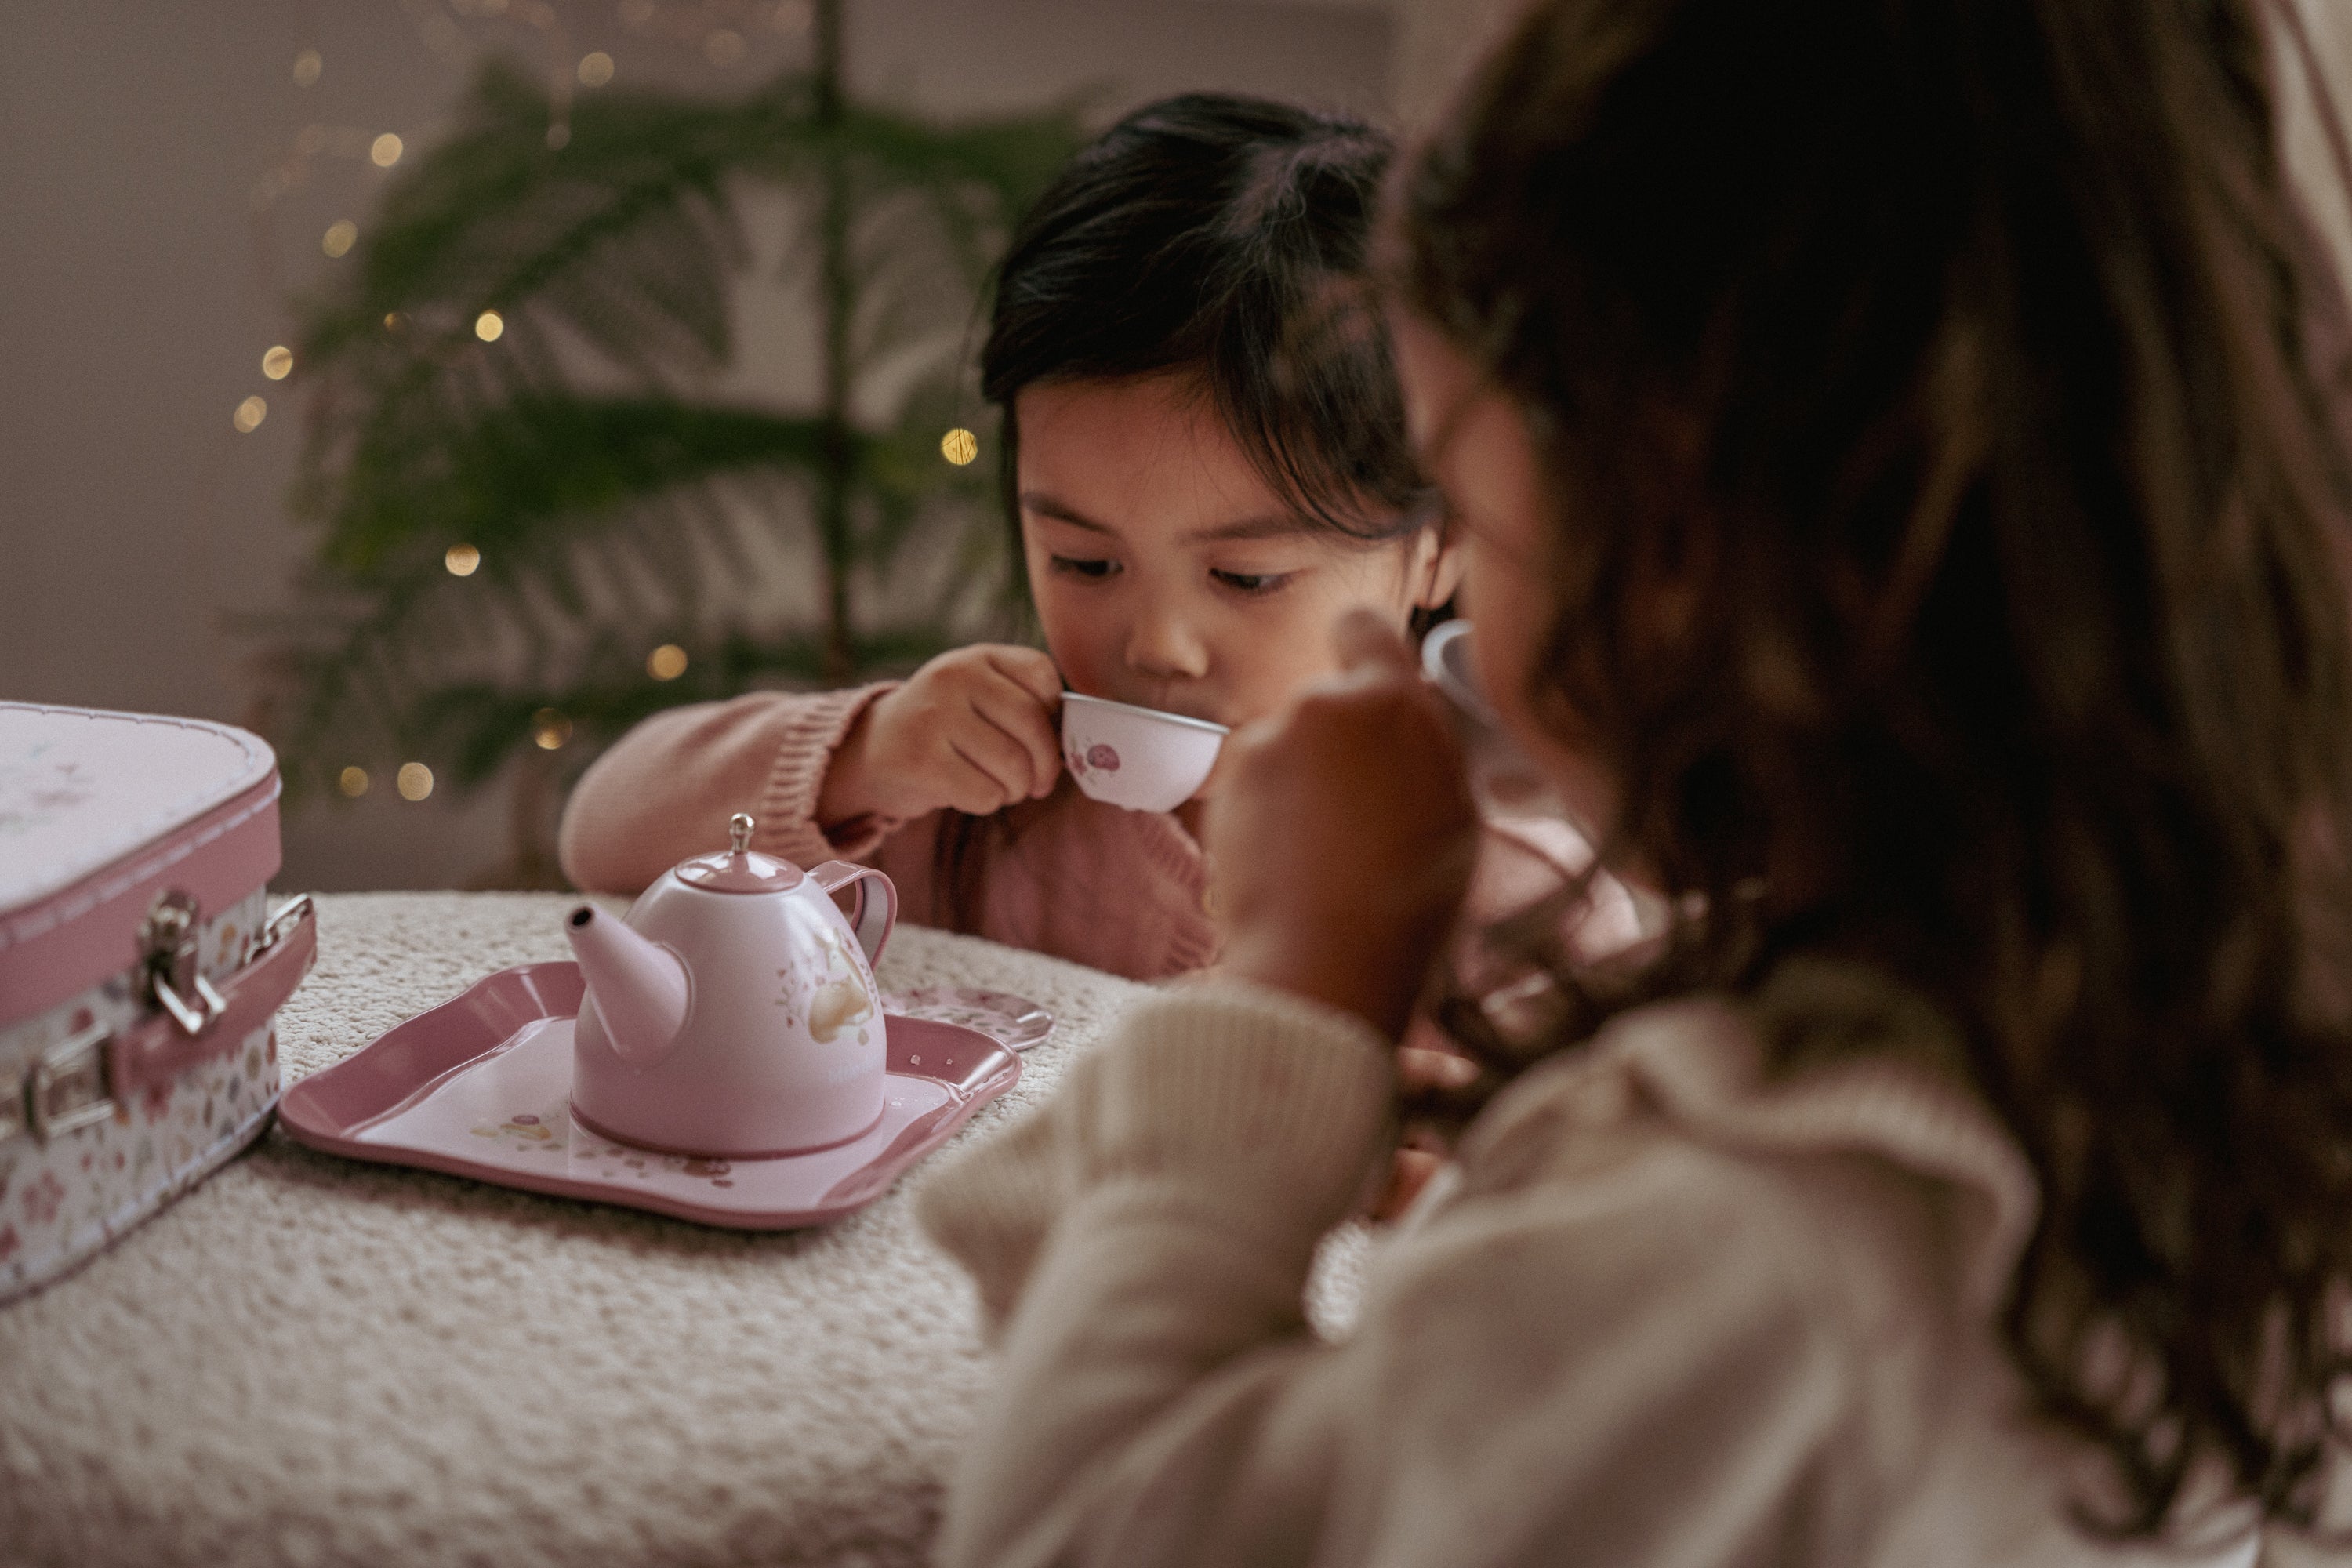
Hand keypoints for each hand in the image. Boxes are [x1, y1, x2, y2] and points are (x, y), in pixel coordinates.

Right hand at [818, 645, 1063, 825]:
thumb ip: (1021, 704)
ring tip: (999, 786)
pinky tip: (967, 791)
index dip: (1054, 715)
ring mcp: (934, 716)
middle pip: (1032, 725)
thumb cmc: (942, 729)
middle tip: (1038, 784)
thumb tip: (1075, 745)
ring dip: (1015, 789)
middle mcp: (953, 677)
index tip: (1042, 737)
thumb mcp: (976, 697)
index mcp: (976, 657)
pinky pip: (986, 794)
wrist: (868, 751)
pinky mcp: (920, 761)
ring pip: (1013, 766)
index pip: (1042, 675)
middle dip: (1045, 766)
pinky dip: (987, 802)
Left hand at [1208, 611, 1479, 1038]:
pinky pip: (1255, 785)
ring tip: (1330, 852)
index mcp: (1390, 702)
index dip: (1366, 648)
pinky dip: (1270, 813)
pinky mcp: (1224, 789)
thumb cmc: (1407, 898)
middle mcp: (1319, 707)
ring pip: (1289, 748)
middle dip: (1341, 743)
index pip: (1365, 627)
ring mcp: (1264, 745)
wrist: (1325, 962)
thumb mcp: (1454, 811)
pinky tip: (1293, 864)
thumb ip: (1427, 744)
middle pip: (1329, 705)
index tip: (1371, 680)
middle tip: (1366, 809)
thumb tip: (1410, 716)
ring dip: (1303, 781)